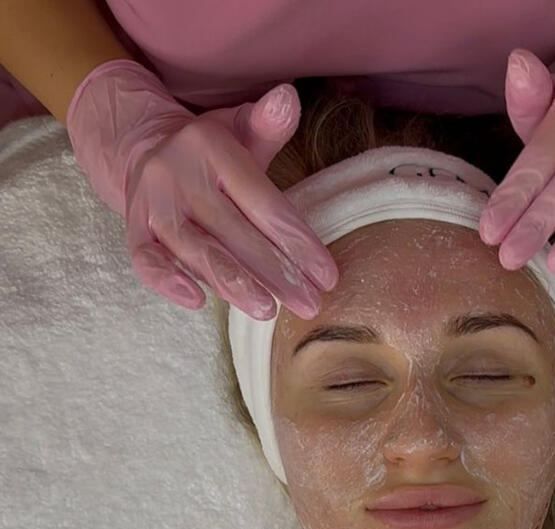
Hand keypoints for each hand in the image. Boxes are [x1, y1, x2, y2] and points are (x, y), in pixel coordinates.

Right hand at [66, 61, 337, 319]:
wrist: (144, 148)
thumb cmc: (211, 153)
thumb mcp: (240, 132)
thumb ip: (268, 125)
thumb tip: (288, 98)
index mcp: (212, 149)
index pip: (264, 203)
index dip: (298, 243)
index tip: (327, 277)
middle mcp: (180, 175)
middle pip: (236, 233)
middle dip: (277, 274)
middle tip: (309, 306)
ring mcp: (154, 204)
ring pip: (197, 250)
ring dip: (234, 284)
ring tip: (268, 311)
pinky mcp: (135, 229)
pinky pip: (146, 260)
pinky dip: (168, 282)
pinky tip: (198, 302)